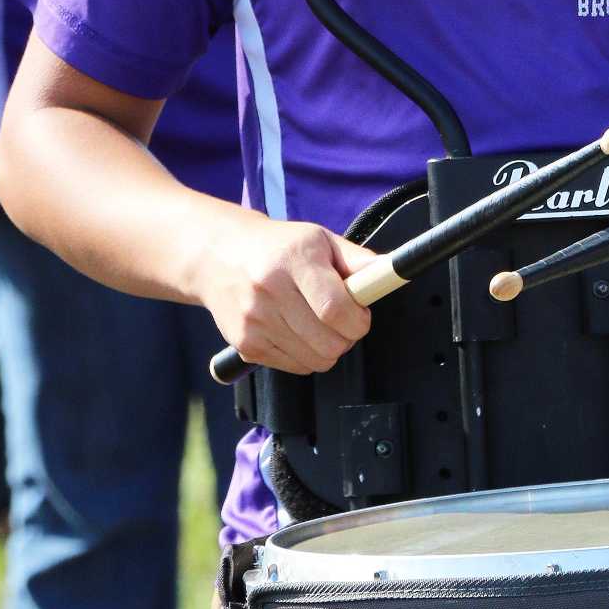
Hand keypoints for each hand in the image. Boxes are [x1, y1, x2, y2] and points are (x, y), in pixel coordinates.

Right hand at [199, 216, 378, 375]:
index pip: (335, 309)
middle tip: (341, 319)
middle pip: (328, 342)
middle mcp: (269, 290)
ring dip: (327, 348)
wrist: (218, 255)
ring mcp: (254, 321)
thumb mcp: (319, 240)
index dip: (357, 320)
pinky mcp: (245, 344)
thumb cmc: (277, 247)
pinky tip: (296, 331)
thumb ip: (357, 260)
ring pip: (314, 361)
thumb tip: (390, 273)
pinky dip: (304, 356)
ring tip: (317, 323)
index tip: (360, 314)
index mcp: (294, 259)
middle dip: (346, 337)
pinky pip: (294, 367)